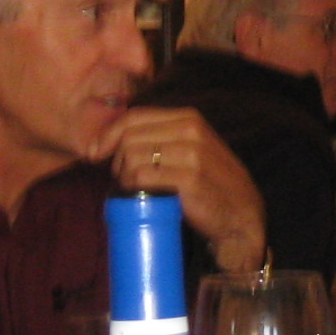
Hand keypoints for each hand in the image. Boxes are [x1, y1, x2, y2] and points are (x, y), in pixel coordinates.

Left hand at [99, 107, 266, 271]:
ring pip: (132, 156)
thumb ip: (163, 138)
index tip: (95, 153)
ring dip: (124, 176)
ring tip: (135, 190)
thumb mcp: (192, 149)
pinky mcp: (189, 177)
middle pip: (128, 136)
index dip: (108, 134)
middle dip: (116, 159)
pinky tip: (142, 196)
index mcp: (189, 118)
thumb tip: (113, 139)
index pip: (134, 117)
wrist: (241, 217)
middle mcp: (191, 129)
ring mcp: (192, 152)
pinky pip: (142, 176)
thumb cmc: (210, 186)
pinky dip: (134, 188)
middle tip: (121, 180)